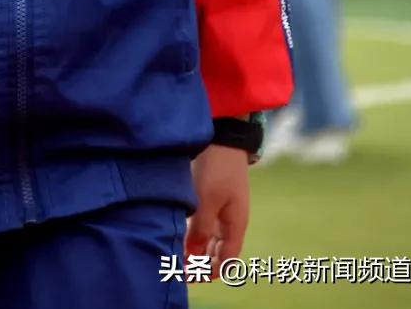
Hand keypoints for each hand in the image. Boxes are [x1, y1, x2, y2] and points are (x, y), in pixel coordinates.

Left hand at [186, 144, 248, 280]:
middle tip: (176, 266)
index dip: (207, 272)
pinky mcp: (212, 196)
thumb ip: (200, 229)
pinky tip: (178, 231)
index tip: (187, 276)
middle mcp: (230, 220)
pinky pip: (204, 223)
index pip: (225, 261)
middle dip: (200, 263)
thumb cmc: (216, 167)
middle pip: (217, 252)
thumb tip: (192, 257)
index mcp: (235, 225)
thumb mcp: (206, 200)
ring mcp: (222, 208)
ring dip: (195, 248)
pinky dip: (193, 232)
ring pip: (210, 238)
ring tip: (174, 251)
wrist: (222, 134)